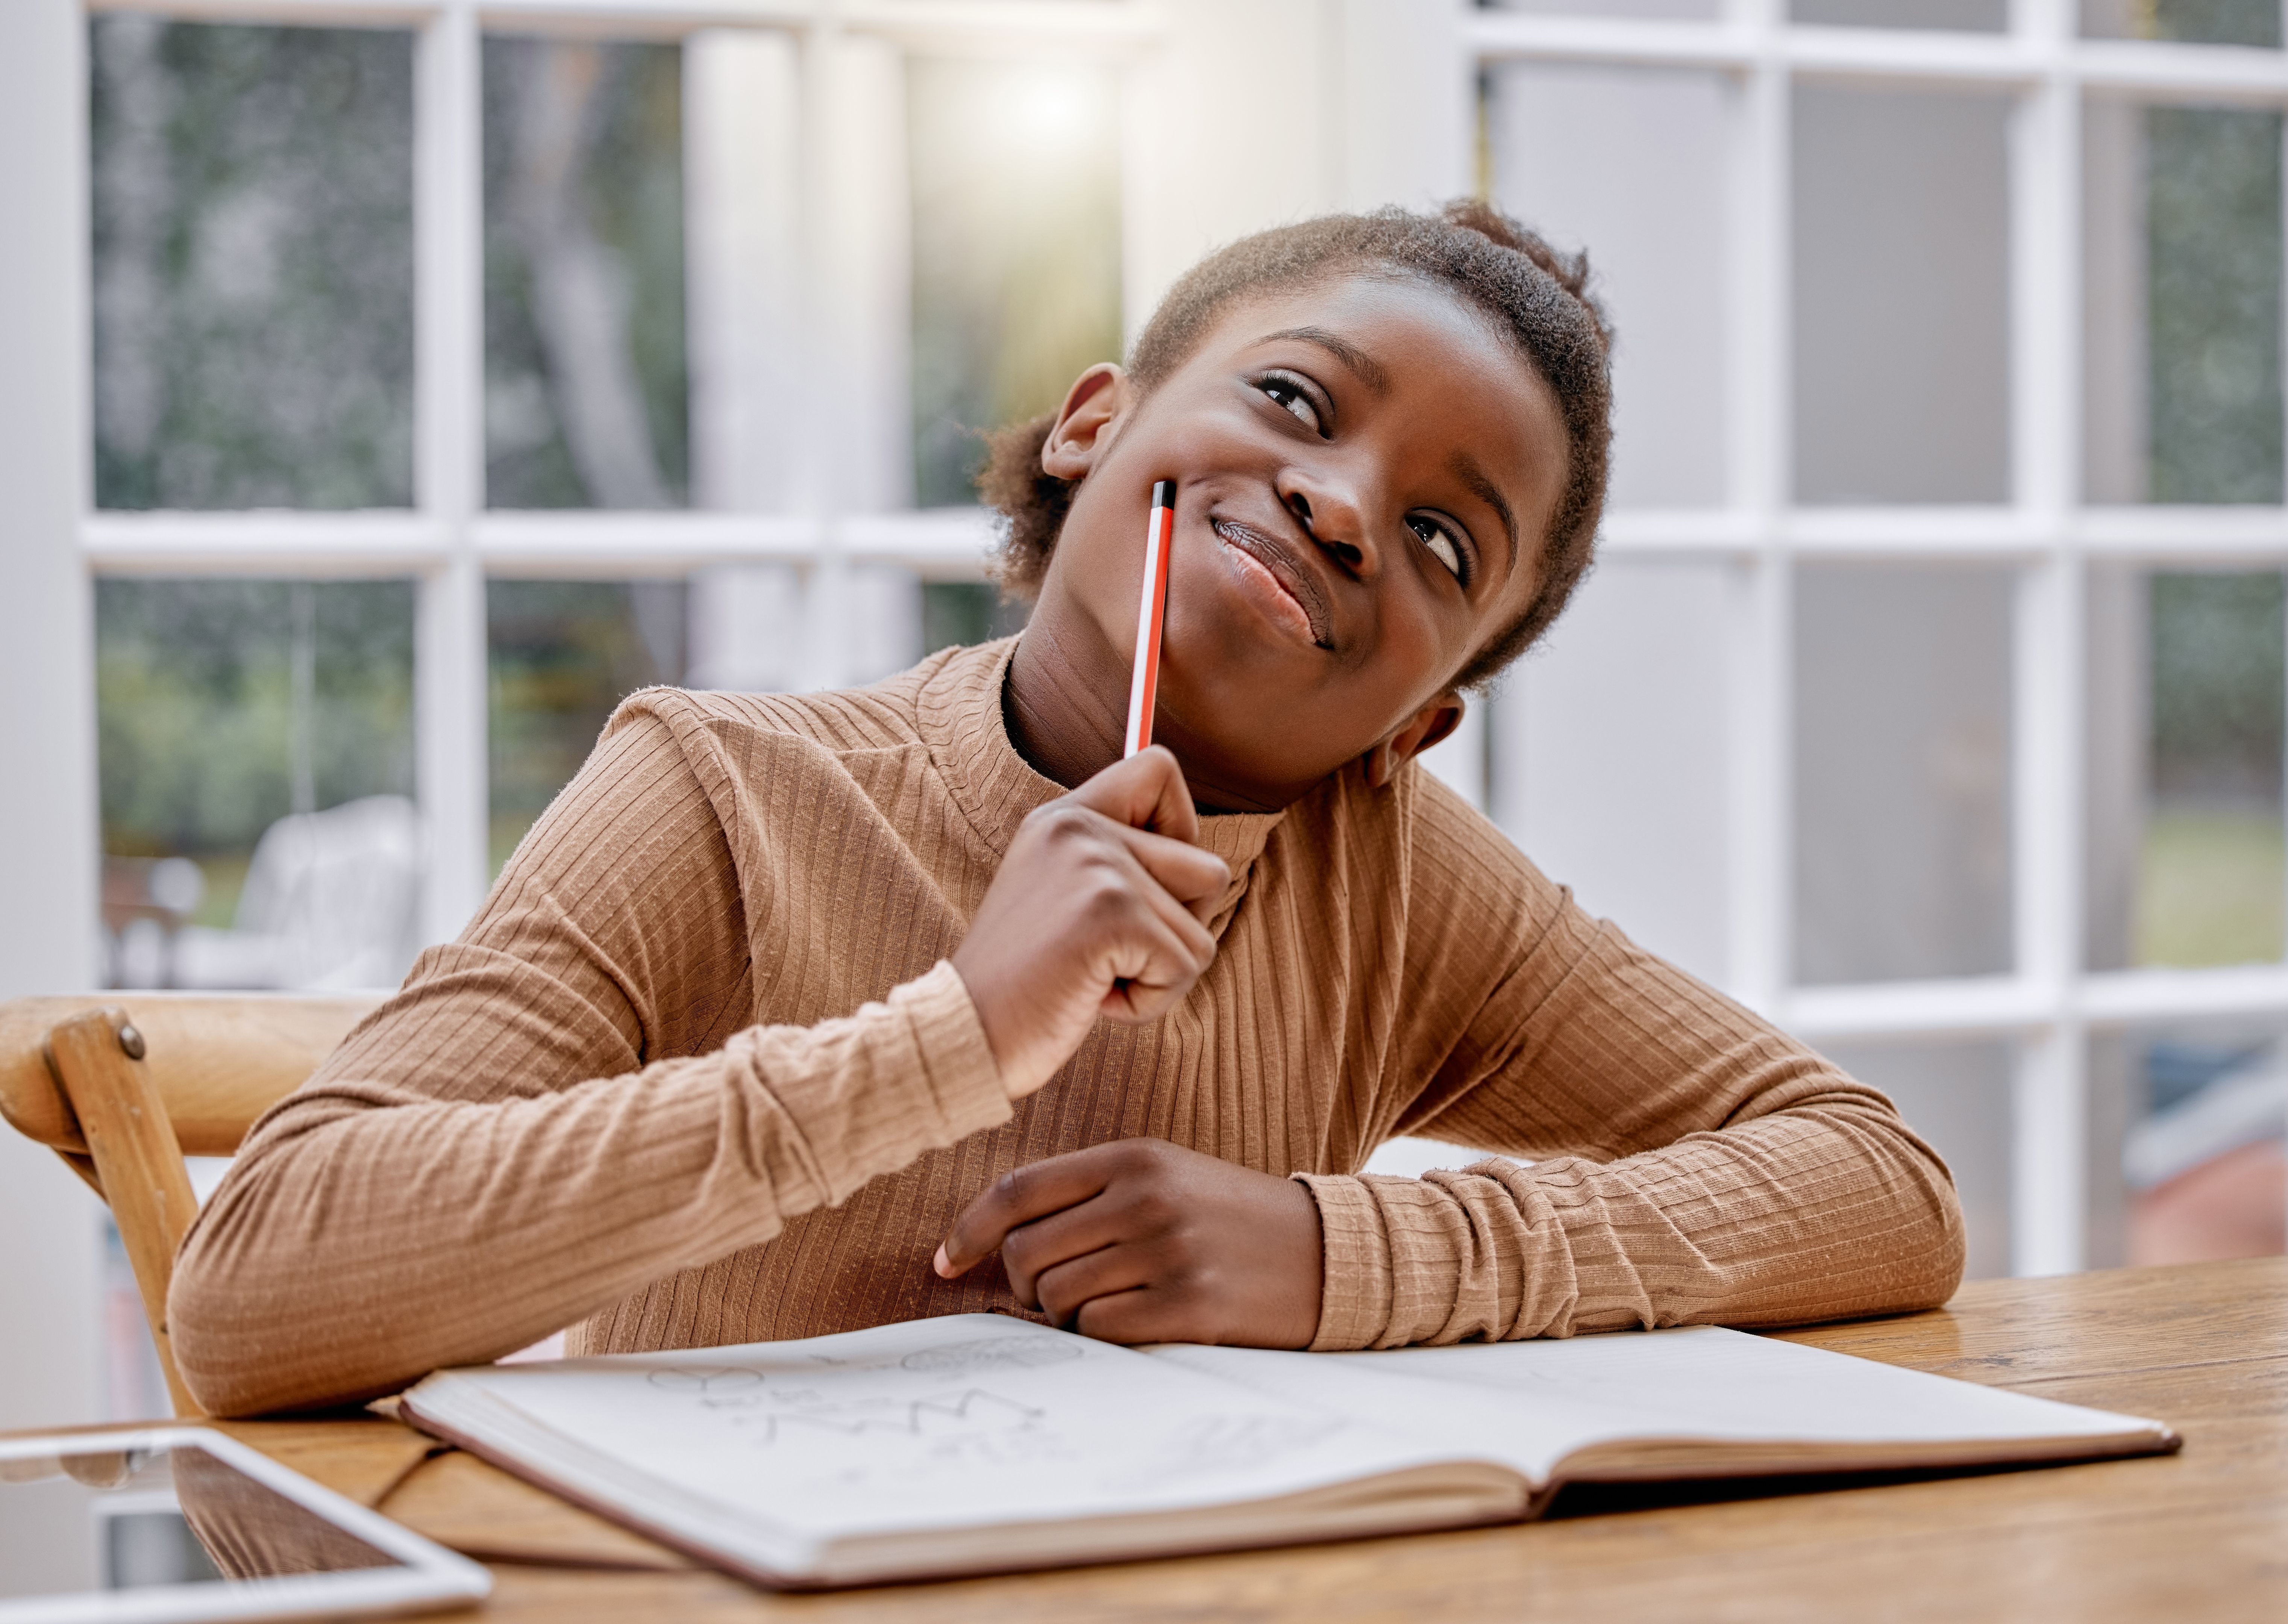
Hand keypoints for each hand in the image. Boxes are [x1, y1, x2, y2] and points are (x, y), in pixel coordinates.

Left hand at [933, 1138, 1323, 1347]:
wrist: (1325, 1252)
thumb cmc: (1228, 1217)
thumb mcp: (1162, 1178)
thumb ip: (1086, 1197)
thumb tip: (996, 1243)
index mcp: (1132, 1158)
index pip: (1019, 1191)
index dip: (969, 1229)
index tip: (945, 1260)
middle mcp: (1145, 1199)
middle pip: (1027, 1253)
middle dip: (1024, 1284)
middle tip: (1056, 1291)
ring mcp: (1168, 1253)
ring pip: (1057, 1298)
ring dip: (1067, 1313)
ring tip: (1114, 1301)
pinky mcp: (1190, 1307)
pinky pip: (1100, 1333)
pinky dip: (1103, 1337)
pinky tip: (1140, 1322)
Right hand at [951, 748, 1228, 1099]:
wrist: (962, 1034)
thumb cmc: (1023, 984)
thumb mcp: (1059, 897)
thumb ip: (1115, 864)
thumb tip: (1202, 869)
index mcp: (1065, 817)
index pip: (1157, 768)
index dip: (1182, 826)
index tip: (1149, 884)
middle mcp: (1081, 827)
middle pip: (1207, 869)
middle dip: (1179, 930)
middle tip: (1112, 954)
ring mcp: (1098, 867)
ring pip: (1202, 928)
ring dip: (1162, 974)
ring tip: (1095, 979)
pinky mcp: (1111, 916)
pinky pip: (1185, 967)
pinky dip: (1150, 1002)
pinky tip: (1092, 1000)